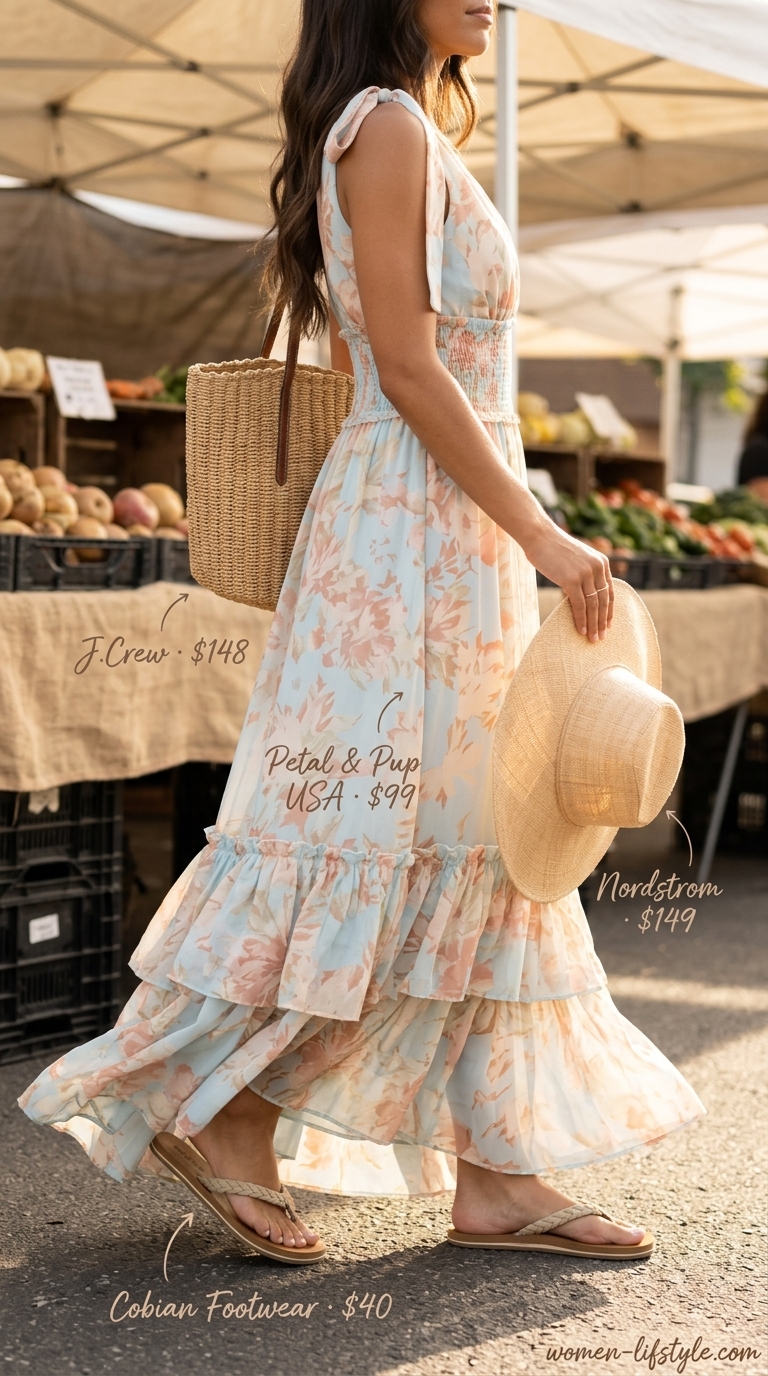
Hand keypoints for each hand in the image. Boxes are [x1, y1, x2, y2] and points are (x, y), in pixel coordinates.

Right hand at [525, 523, 613, 641]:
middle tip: (601, 637)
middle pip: (603, 601)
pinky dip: (581, 620)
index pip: (609, 591)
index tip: (607, 624)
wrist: (539, 536)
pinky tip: (581, 630)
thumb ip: (584, 574)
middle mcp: (597, 568)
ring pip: (593, 605)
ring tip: (592, 639)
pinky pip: (580, 605)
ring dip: (593, 624)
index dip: (609, 610)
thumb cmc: (553, 548)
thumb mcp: (576, 559)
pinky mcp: (572, 580)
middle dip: (602, 621)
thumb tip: (583, 595)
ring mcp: (585, 574)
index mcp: (601, 563)